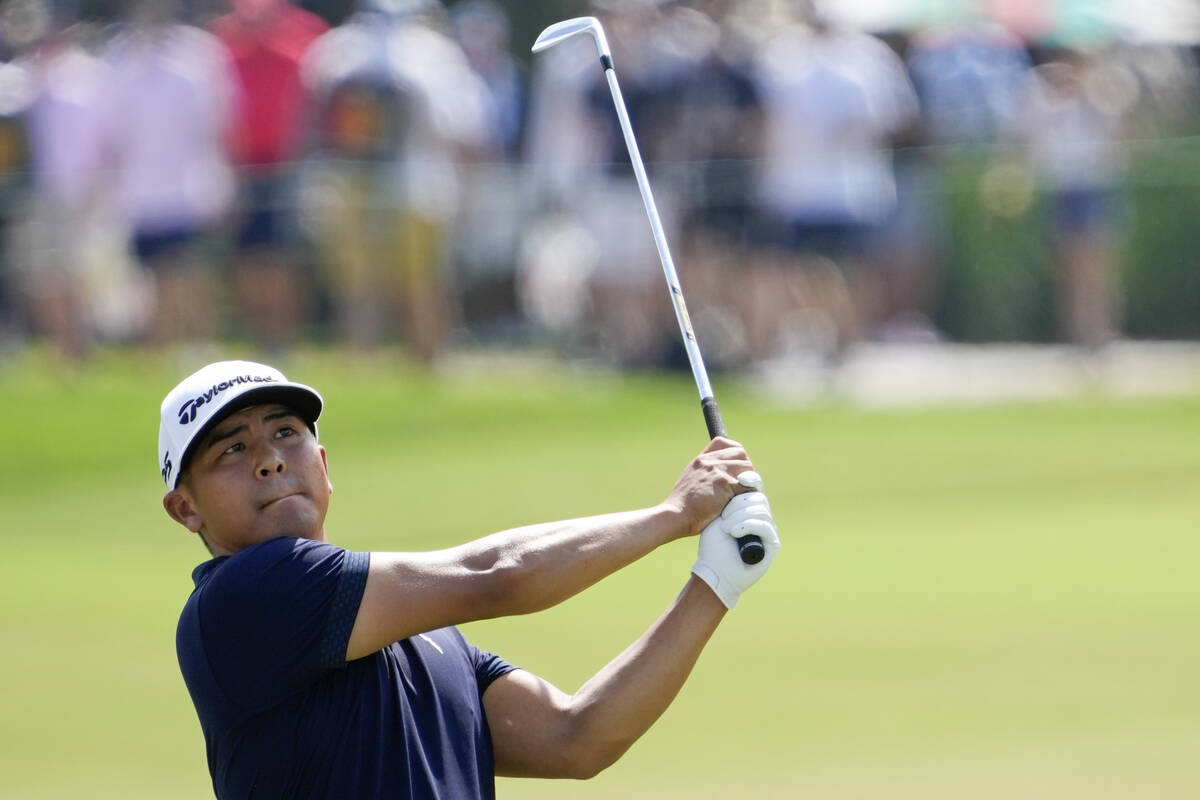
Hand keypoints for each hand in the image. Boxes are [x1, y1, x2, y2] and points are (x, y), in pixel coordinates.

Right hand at [664, 438, 756, 537]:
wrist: (676, 515)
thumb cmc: (684, 506)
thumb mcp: (691, 482)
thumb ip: (706, 475)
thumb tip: (727, 479)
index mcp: (701, 460)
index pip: (725, 443)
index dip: (736, 454)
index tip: (737, 468)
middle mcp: (709, 461)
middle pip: (741, 454)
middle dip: (746, 469)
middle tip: (742, 486)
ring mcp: (717, 470)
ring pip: (748, 468)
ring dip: (750, 482)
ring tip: (741, 495)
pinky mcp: (724, 483)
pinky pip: (747, 485)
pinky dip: (748, 494)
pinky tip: (740, 502)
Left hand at [691, 489, 779, 608]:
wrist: (714, 570)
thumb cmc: (713, 545)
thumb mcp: (718, 517)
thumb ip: (730, 500)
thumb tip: (738, 479)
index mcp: (748, 508)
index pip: (756, 487)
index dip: (751, 479)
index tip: (739, 479)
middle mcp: (761, 517)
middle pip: (758, 497)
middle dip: (738, 505)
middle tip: (723, 518)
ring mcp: (768, 530)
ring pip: (761, 510)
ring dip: (740, 517)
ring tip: (726, 528)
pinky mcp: (773, 543)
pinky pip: (765, 525)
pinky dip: (748, 525)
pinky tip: (734, 532)